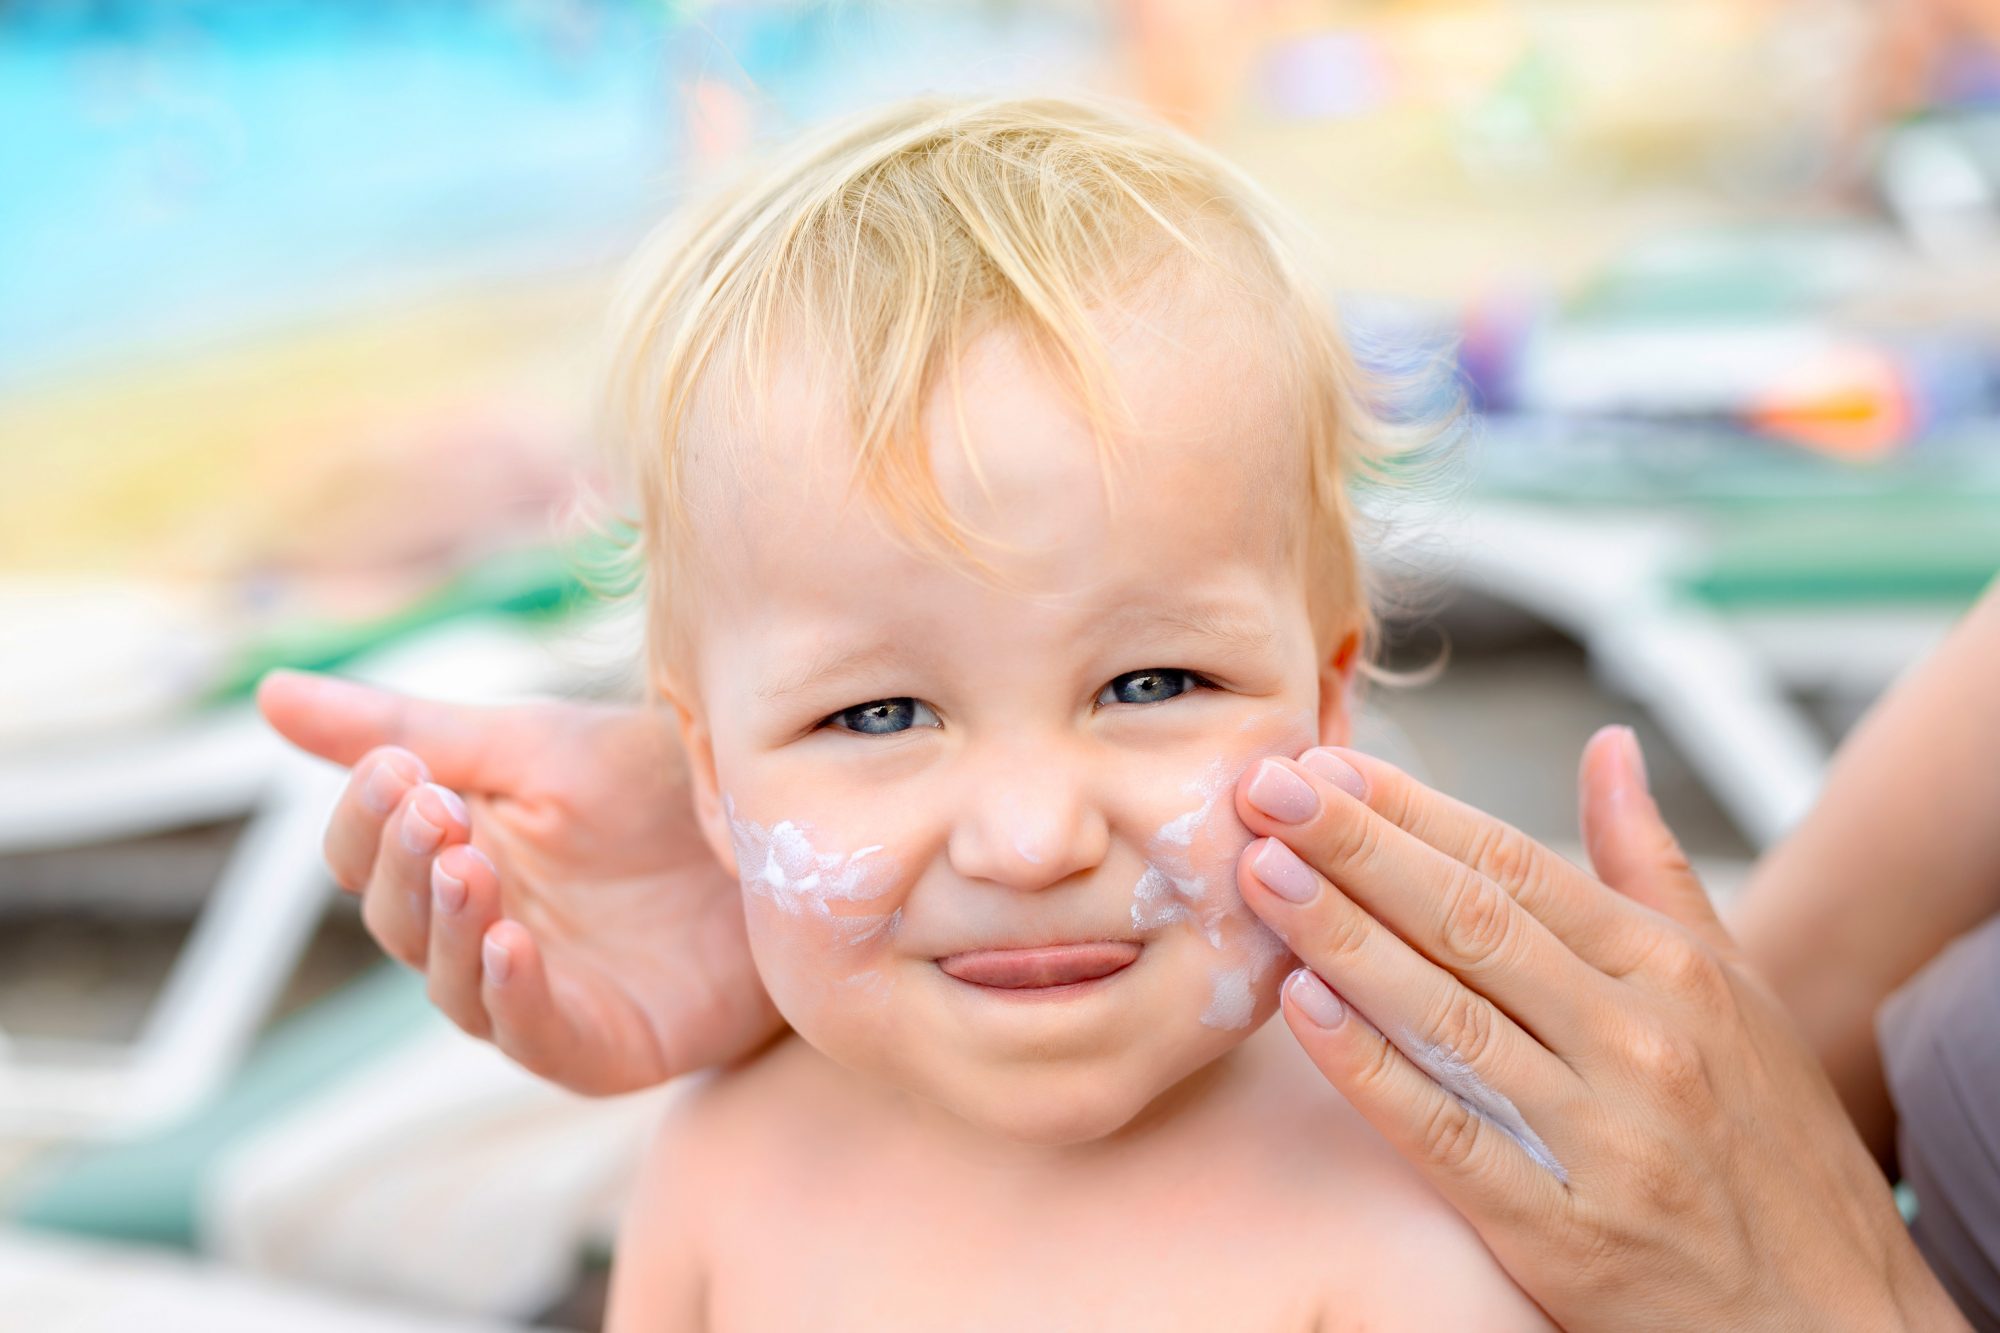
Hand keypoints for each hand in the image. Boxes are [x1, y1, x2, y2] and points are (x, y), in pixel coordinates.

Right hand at [257, 669, 780, 1094]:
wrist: (789, 835)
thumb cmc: (658, 785)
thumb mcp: (536, 743)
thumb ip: (409, 728)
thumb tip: (265, 693)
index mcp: (454, 857)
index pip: (365, 854)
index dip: (367, 818)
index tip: (396, 769)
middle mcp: (481, 932)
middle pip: (398, 920)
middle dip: (407, 866)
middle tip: (434, 812)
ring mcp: (537, 997)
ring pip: (452, 985)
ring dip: (451, 929)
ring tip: (469, 868)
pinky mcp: (601, 1046)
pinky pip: (534, 1037)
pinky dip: (513, 997)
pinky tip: (512, 944)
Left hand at [1230, 728, 1964, 1331]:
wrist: (1835, 1321)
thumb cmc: (1774, 1145)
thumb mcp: (1735, 990)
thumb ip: (1652, 867)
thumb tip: (1606, 749)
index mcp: (1672, 968)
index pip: (1514, 865)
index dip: (1413, 809)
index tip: (1328, 762)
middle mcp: (1640, 1037)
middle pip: (1470, 920)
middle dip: (1357, 846)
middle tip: (1268, 787)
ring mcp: (1605, 1134)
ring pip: (1450, 1014)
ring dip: (1344, 936)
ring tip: (1263, 873)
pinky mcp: (1567, 1230)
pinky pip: (1448, 1133)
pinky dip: (1371, 1067)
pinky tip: (1303, 1007)